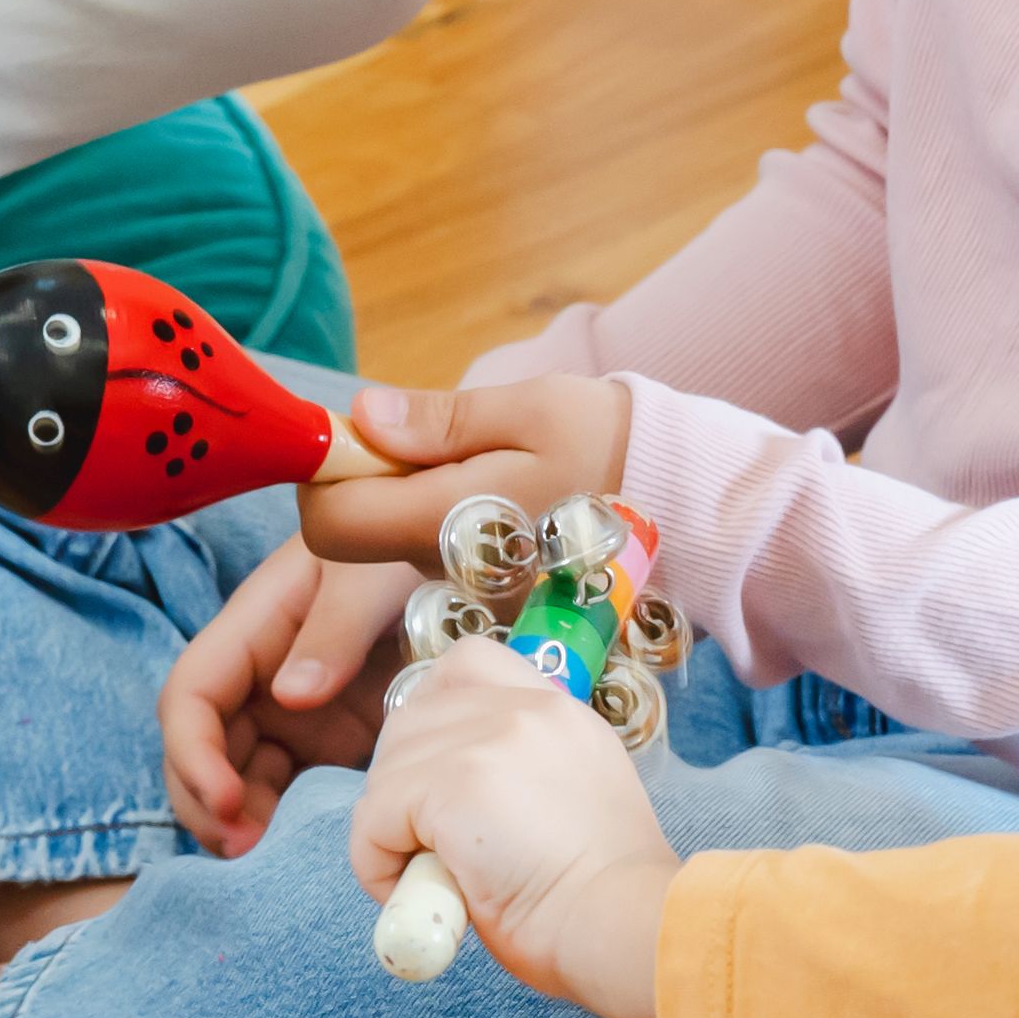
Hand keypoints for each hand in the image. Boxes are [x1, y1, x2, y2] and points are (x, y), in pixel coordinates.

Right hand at [159, 539, 419, 861]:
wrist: (480, 550)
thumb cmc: (414, 549)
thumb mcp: (373, 577)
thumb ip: (333, 633)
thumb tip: (290, 698)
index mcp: (255, 627)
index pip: (192, 697)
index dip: (193, 752)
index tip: (226, 800)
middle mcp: (263, 672)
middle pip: (204, 745)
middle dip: (208, 799)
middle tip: (242, 850)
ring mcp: (298, 707)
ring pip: (242, 772)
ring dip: (242, 816)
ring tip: (268, 858)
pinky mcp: (336, 734)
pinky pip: (296, 783)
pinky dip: (289, 817)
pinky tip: (306, 845)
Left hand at [292, 372, 635, 574]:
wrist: (692, 511)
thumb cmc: (610, 447)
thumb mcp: (530, 410)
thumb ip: (439, 420)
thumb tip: (363, 417)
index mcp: (449, 524)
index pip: (329, 525)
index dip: (327, 478)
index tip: (364, 441)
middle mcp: (451, 575)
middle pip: (356, 540)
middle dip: (371, 488)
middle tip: (434, 449)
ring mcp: (473, 600)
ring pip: (395, 553)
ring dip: (412, 507)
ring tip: (481, 474)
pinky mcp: (495, 607)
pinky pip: (438, 566)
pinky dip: (446, 532)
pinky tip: (499, 508)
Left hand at [348, 643, 678, 1017]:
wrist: (629, 932)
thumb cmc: (604, 899)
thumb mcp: (571, 803)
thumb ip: (517, 772)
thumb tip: (445, 790)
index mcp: (560, 712)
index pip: (467, 665)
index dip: (432, 716)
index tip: (437, 780)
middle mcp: (526, 708)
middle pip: (410, 719)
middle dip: (401, 784)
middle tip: (428, 846)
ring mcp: (488, 739)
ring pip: (387, 773)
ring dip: (389, 831)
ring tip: (430, 881)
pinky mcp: (452, 782)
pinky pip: (373, 819)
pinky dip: (376, 863)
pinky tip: (415, 897)